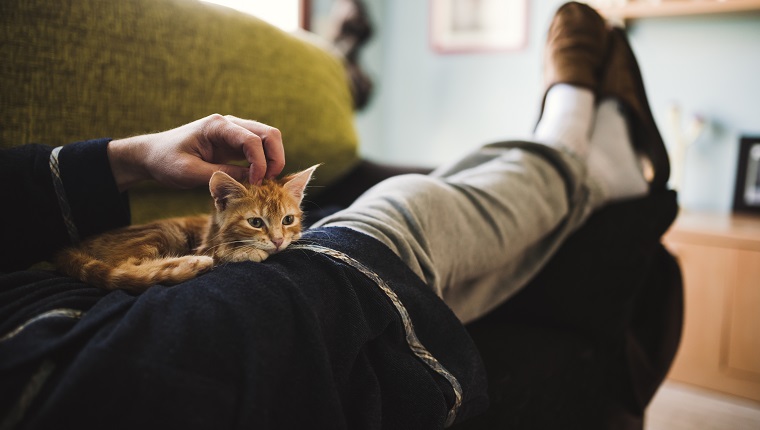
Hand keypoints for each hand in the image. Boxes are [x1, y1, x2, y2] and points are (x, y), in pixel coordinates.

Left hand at [107, 114, 284, 190]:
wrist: (152, 155)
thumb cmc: (166, 161)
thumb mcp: (190, 173)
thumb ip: (221, 175)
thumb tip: (251, 181)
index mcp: (217, 126)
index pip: (252, 139)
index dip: (260, 162)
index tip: (255, 183)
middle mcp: (229, 125)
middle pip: (269, 134)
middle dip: (275, 158)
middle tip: (269, 182)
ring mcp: (233, 133)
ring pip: (268, 139)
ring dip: (272, 160)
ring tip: (264, 182)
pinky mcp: (234, 144)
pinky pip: (259, 149)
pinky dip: (264, 163)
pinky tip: (258, 179)